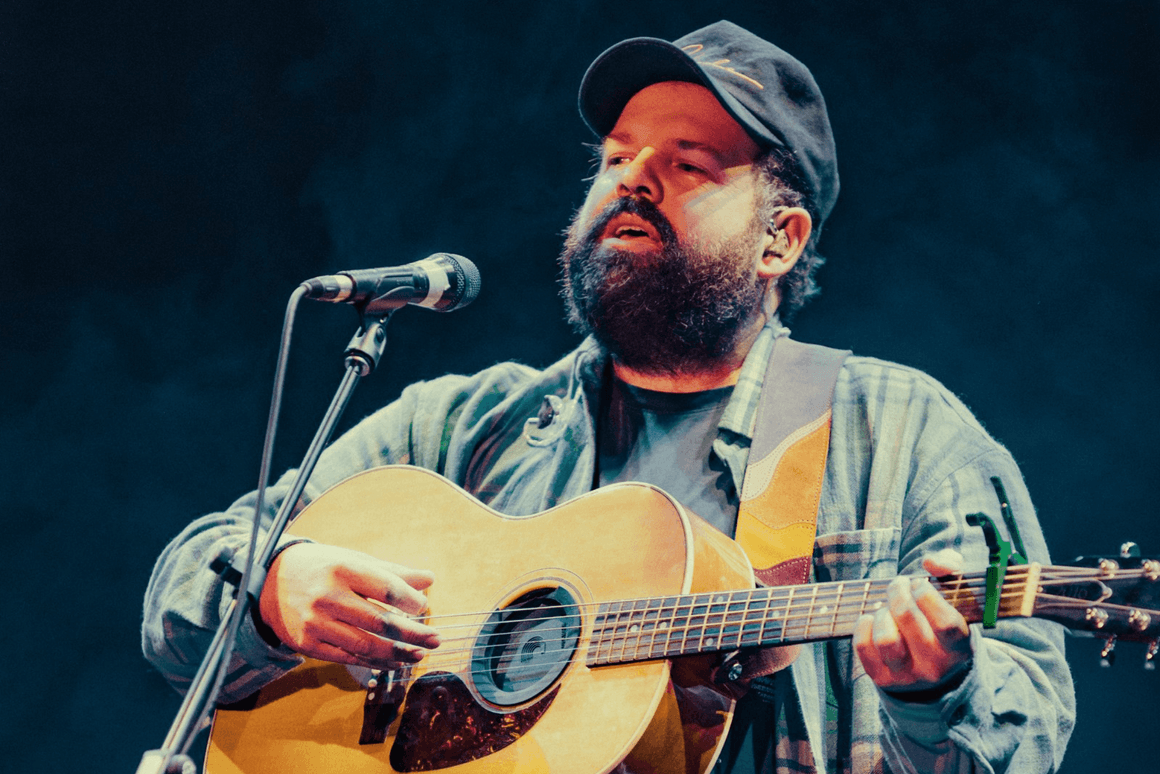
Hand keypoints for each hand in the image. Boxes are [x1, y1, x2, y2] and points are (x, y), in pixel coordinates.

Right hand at [258, 542, 440, 668]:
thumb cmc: (322, 567)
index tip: (423, 606)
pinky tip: (392, 661)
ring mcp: (315, 623)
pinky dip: (374, 662)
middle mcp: (327, 597)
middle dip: (413, 633)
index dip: (411, 600)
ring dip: (398, 653)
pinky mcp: (307, 644)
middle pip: (380, 621)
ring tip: (419, 654)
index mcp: (342, 569)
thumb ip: (392, 572)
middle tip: (435, 639)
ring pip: (365, 645)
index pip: (386, 588)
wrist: (270, 581)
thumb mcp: (354, 560)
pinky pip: (347, 657)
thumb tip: (430, 580)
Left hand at [853, 549, 971, 693]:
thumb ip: (952, 570)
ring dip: (882, 613)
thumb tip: (931, 561)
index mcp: (959, 647)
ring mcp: (907, 675)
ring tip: (888, 608)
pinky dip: (864, 625)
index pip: (945, 623)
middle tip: (899, 584)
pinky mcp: (882, 678)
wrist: (934, 675)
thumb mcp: (957, 600)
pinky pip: (864, 646)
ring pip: (886, 638)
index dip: (927, 595)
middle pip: (908, 619)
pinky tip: (873, 619)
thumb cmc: (943, 624)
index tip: (919, 584)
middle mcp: (935, 666)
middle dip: (898, 592)